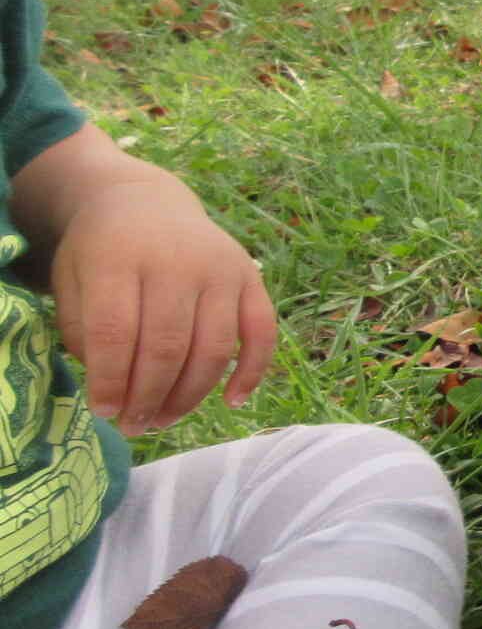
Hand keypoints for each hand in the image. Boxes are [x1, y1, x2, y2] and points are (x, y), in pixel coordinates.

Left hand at [49, 178, 276, 433]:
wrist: (146, 202)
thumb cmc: (101, 251)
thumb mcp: (72, 278)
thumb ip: (83, 331)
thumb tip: (114, 388)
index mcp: (120, 257)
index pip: (116, 332)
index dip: (111, 381)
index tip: (104, 412)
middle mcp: (177, 261)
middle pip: (167, 346)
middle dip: (149, 397)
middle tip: (134, 426)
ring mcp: (221, 269)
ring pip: (213, 348)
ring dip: (191, 395)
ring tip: (164, 419)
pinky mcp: (251, 277)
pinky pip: (262, 332)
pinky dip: (252, 372)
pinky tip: (231, 402)